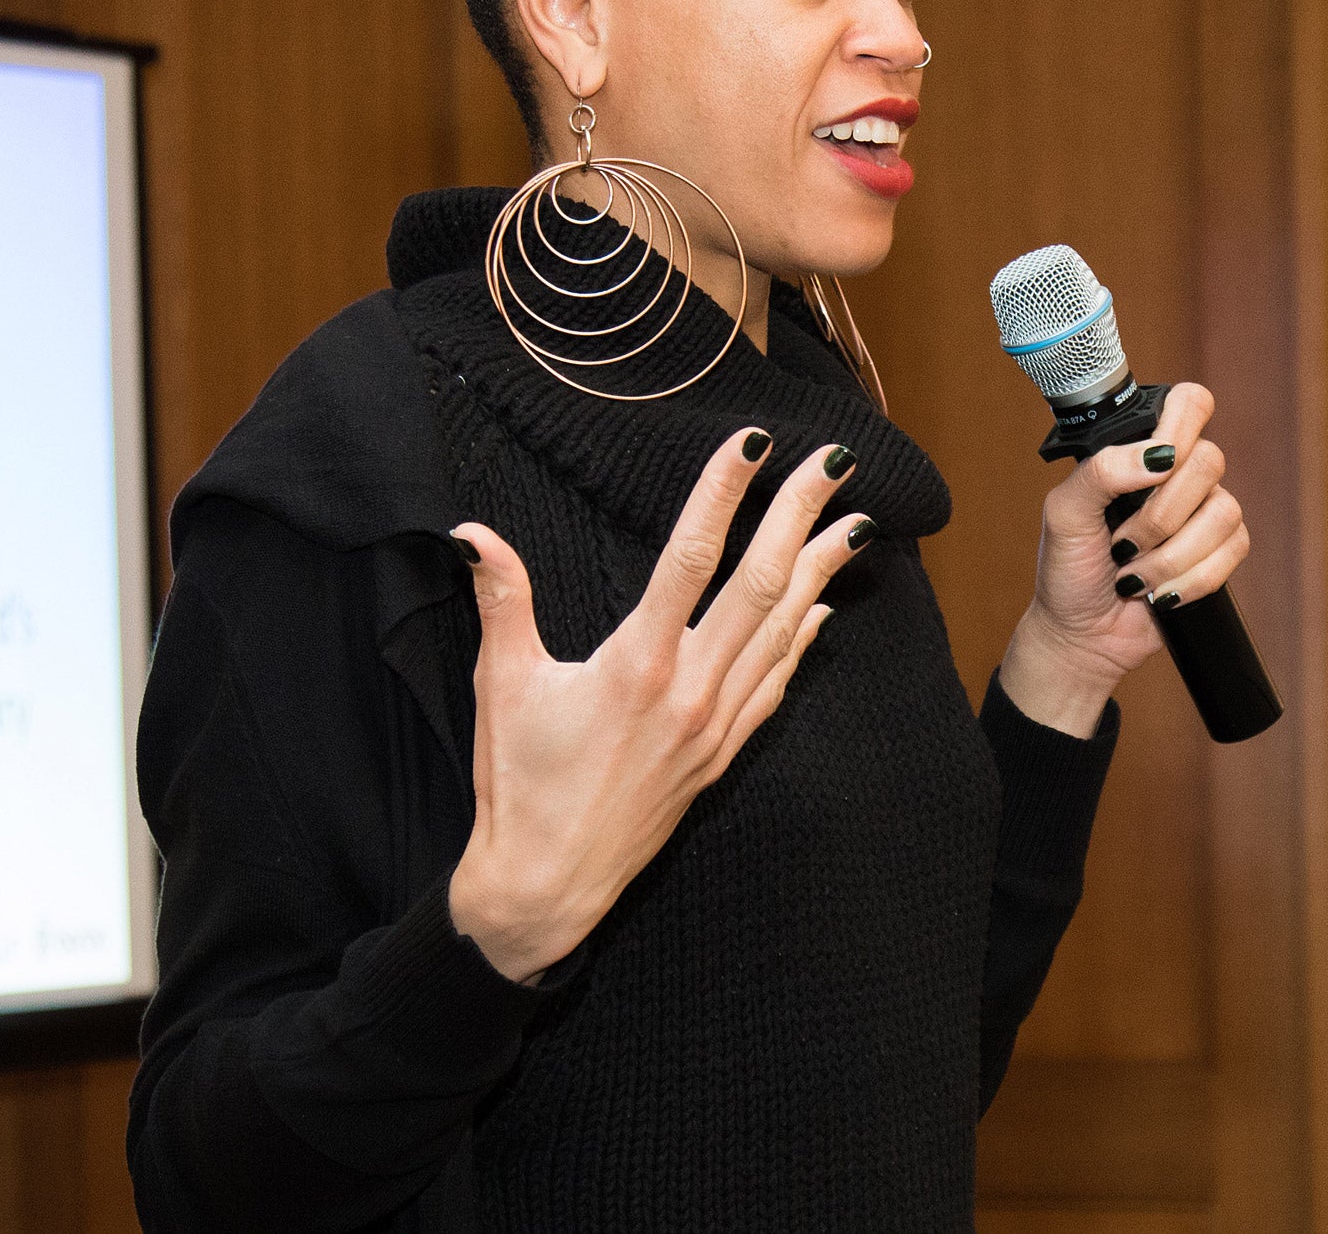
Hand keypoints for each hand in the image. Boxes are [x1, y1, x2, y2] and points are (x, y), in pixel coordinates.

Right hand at [446, 432, 870, 981]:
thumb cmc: (518, 784)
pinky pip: (774, 686)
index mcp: (636, 664)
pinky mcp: (720, 756)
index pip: (690, 556)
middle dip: (801, 515)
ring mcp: (713, 726)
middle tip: (836, 461)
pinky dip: (802, 642)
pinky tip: (822, 609)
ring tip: (856, 522)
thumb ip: (501, 600)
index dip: (723, 493)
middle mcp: (689, 691)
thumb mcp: (502, 684)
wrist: (547, 884)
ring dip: (821, 572)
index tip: (753, 443)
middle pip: (761, 584)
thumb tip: (471, 532)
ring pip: (782, 633)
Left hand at [1000, 382, 1251, 736]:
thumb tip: (1157, 455)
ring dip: (1170, 555)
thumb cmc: (1067, 568)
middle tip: (1122, 542)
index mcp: (1140, 452)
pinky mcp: (1220, 553)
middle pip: (1209, 461)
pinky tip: (1161, 591)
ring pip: (1225, 512)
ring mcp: (1202, 514)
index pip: (1188, 405)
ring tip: (1134, 574)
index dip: (1182, 425)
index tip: (1156, 462)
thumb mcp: (1064, 513)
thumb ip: (1100, 471)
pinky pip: (1234, 551)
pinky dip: (1190, 579)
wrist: (1081, 633)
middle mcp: (1178, 476)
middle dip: (1161, 515)